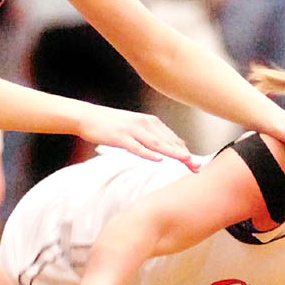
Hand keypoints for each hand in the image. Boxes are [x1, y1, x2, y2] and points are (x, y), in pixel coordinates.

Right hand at [76, 104, 200, 171]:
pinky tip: (158, 159)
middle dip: (184, 155)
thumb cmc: (112, 124)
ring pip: (157, 144)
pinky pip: (136, 147)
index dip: (185, 151)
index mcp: (150, 122)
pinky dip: (148, 153)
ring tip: (185, 161)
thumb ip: (152, 136)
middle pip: (168, 142)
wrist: (88, 117)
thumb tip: (169, 147)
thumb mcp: (136, 127)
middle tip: (197, 167)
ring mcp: (132, 130)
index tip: (196, 164)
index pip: (173, 139)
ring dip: (172, 153)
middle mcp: (144, 124)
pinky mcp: (120, 137)